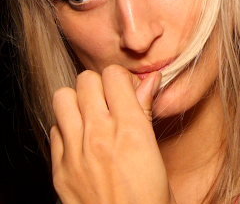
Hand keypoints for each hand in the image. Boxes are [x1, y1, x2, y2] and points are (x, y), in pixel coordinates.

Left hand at [51, 65, 173, 203]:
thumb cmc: (151, 198)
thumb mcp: (156, 152)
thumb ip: (145, 113)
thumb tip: (150, 80)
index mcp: (130, 129)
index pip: (114, 75)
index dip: (123, 79)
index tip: (130, 91)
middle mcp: (99, 135)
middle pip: (86, 80)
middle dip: (100, 85)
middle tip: (111, 100)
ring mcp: (74, 151)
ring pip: (62, 97)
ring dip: (78, 100)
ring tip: (92, 114)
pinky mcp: (59, 168)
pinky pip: (54, 129)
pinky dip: (67, 128)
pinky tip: (82, 140)